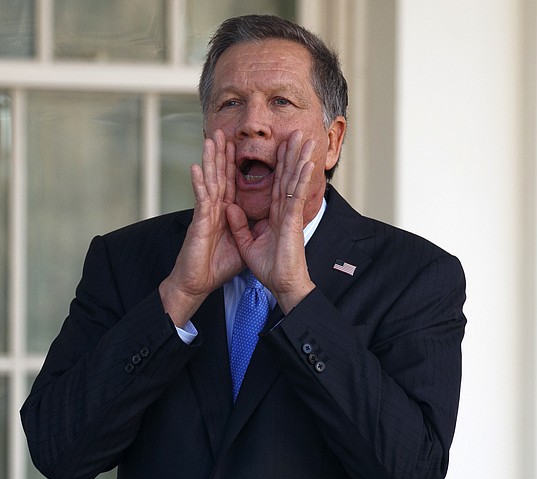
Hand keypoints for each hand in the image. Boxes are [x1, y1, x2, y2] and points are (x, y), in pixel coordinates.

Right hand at [159, 130, 243, 325]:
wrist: (199, 283)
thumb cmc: (217, 265)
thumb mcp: (243, 244)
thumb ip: (249, 228)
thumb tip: (262, 219)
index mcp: (226, 212)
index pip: (234, 182)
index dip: (238, 164)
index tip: (244, 144)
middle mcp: (215, 208)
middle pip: (221, 175)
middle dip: (223, 153)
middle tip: (223, 131)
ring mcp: (206, 213)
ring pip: (210, 181)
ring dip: (210, 160)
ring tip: (211, 140)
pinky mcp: (200, 222)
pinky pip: (201, 200)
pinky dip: (198, 184)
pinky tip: (197, 168)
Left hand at [227, 130, 316, 312]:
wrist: (281, 286)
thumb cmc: (270, 269)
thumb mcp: (246, 244)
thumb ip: (239, 225)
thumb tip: (229, 208)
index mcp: (275, 215)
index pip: (276, 184)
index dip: (277, 165)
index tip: (279, 146)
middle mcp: (284, 212)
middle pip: (287, 177)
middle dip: (291, 155)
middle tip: (296, 133)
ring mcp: (290, 215)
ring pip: (295, 181)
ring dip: (300, 159)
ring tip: (305, 139)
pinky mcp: (292, 222)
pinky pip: (296, 196)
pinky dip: (302, 179)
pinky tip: (307, 163)